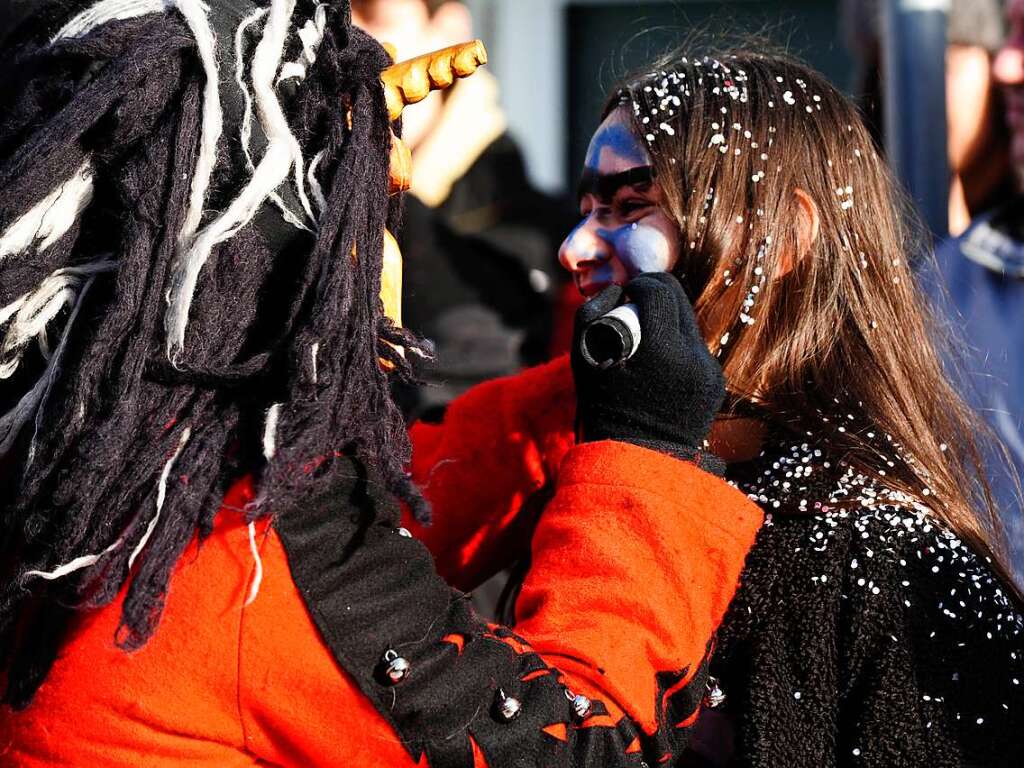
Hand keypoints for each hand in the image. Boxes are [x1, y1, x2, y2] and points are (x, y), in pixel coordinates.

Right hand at [570, 273, 725, 460]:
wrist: (637, 462)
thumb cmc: (603, 411)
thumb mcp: (583, 360)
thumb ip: (592, 312)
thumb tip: (618, 289)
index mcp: (664, 351)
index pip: (660, 290)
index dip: (640, 283)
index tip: (626, 293)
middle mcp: (695, 357)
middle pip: (680, 299)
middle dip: (655, 295)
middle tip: (633, 307)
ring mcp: (711, 371)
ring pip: (689, 322)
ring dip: (666, 320)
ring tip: (643, 342)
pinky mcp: (716, 382)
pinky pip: (695, 348)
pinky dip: (676, 346)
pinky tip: (659, 364)